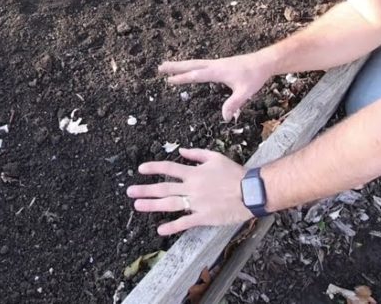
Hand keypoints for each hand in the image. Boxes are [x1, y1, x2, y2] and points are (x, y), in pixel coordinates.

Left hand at [126, 148, 251, 234]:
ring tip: (137, 206)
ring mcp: (196, 203)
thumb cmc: (235, 173)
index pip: (169, 168)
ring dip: (152, 205)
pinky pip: (185, 222)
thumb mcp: (215, 157)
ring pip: (170, 204)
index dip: (153, 168)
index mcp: (194, 173)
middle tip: (130, 192)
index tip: (141, 169)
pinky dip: (172, 226)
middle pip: (164, 188)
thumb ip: (196, 154)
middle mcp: (192, 187)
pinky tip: (160, 229)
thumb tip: (181, 151)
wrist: (250, 191)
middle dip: (145, 189)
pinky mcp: (203, 217)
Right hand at [159, 52, 271, 120]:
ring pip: (195, 63)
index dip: (182, 78)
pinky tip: (189, 68)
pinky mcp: (220, 64)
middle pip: (191, 65)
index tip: (168, 80)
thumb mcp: (246, 92)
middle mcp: (214, 65)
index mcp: (217, 71)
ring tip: (168, 66)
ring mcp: (217, 63)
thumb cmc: (255, 76)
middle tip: (160, 67)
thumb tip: (225, 118)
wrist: (264, 62)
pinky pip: (201, 64)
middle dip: (175, 67)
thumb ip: (234, 104)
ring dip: (181, 65)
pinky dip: (191, 66)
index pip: (196, 75)